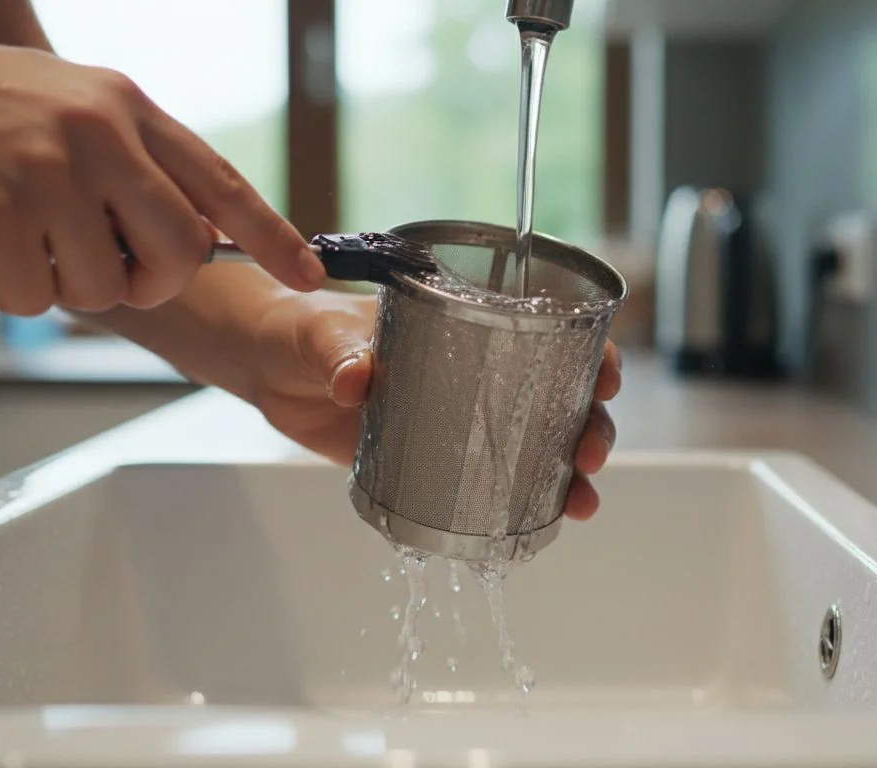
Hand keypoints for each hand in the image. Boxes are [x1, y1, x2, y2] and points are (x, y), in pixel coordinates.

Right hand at [0, 12, 324, 315]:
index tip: (310, 274)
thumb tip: (191, 231)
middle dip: (153, 281)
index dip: (273, 235)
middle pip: (183, 252)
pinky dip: (8, 290)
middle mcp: (100, 135)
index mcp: (124, 105)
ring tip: (15, 232)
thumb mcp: (62, 107)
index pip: (222, 182)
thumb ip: (130, 161)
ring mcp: (50, 174)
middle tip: (104, 267)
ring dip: (64, 282)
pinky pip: (39, 301)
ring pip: (110, 287)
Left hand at [251, 290, 621, 519]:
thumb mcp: (323, 335)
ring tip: (581, 500)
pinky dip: (521, 502)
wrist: (271, 371)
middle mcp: (477, 369)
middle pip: (558, 395)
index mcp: (466, 322)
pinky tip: (544, 522)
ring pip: (536, 443)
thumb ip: (340, 354)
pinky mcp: (434, 459)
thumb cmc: (304, 331)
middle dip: (589, 424)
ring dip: (567, 472)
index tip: (605, 375)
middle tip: (589, 451)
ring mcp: (460, 418)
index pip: (546, 329)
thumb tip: (357, 382)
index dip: (587, 351)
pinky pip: (489, 482)